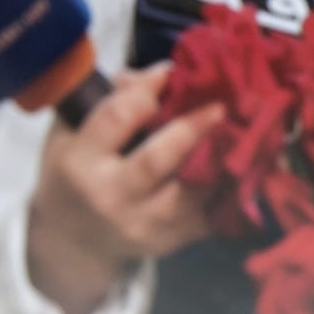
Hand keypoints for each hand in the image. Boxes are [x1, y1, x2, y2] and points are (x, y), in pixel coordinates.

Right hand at [24, 66, 220, 313]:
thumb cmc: (74, 174)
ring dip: (220, 157)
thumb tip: (158, 75)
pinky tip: (241, 163)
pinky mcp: (171, 241)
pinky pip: (210, 213)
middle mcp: (111, 197)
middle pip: (159, 159)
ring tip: (240, 129)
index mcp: (79, 163)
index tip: (170, 72)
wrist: (76, 241)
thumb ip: (109, 101)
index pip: (116, 118)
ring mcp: (144, 225)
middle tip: (220, 104)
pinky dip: (229, 187)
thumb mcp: (71, 134)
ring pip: (193, 190)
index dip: (146, 90)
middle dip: (193, 126)